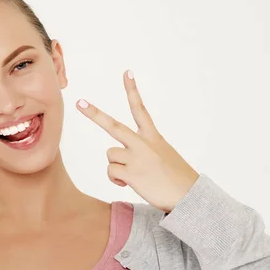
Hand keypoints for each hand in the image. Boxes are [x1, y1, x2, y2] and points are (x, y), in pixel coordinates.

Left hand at [76, 70, 198, 212]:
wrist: (190, 196)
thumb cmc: (177, 179)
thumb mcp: (164, 156)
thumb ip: (142, 152)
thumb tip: (120, 163)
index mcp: (153, 137)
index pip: (140, 109)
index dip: (132, 90)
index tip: (126, 73)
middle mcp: (143, 144)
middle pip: (112, 126)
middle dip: (94, 114)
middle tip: (79, 102)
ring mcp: (137, 158)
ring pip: (110, 156)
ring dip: (117, 167)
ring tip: (134, 175)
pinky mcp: (132, 173)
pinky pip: (111, 172)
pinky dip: (117, 180)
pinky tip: (129, 184)